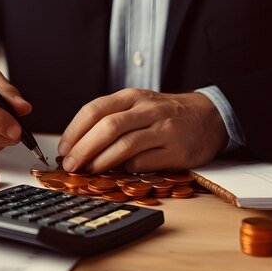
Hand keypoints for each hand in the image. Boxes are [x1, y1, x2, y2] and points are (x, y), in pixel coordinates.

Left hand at [57, 88, 227, 172]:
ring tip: (87, 171)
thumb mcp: (138, 105)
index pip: (95, 110)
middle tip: (70, 164)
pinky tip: (116, 173)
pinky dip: (126, 169)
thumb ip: (112, 119)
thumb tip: (78, 145)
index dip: (74, 130)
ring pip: (125, 144)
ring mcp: (163, 129)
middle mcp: (147, 110)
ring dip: (101, 161)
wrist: (209, 117)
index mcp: (131, 97)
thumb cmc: (165, 114)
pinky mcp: (176, 150)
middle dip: (83, 148)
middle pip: (107, 127)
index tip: (62, 148)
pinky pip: (144, 162)